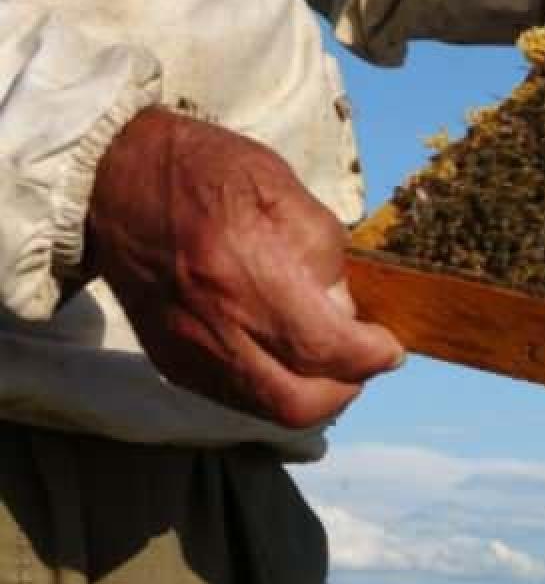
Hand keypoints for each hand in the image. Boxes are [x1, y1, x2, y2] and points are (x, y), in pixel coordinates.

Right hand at [86, 107, 403, 428]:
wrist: (116, 181)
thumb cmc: (207, 173)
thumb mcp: (286, 192)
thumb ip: (326, 255)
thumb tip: (345, 309)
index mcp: (248, 274)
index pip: (326, 348)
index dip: (370, 356)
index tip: (389, 346)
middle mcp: (216, 324)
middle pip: (300, 401)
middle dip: (345, 387)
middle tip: (361, 360)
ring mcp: (190, 351)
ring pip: (269, 409)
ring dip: (313, 394)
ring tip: (328, 360)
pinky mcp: (173, 361)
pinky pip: (238, 398)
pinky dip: (275, 389)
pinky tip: (286, 358)